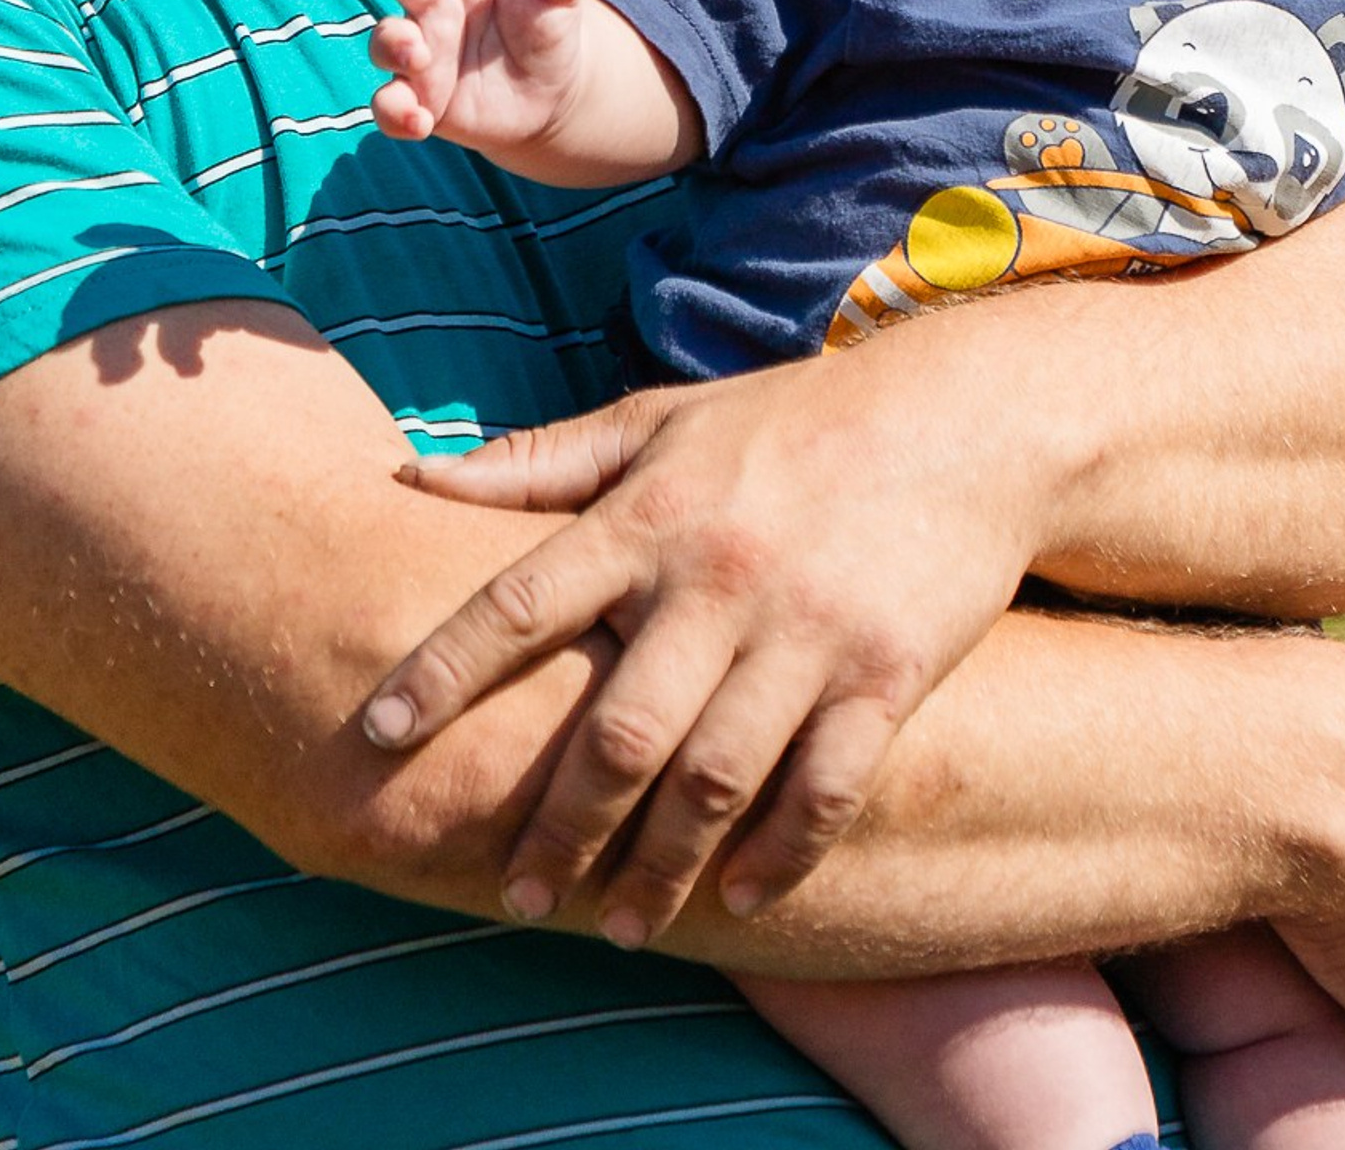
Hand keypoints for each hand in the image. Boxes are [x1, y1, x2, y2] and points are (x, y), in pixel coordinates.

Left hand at [359, 336, 1047, 943]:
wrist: (967, 420)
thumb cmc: (794, 422)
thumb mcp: (664, 421)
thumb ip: (542, 461)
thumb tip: (410, 474)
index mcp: (653, 515)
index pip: (523, 600)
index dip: (444, 670)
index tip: (377, 735)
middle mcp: (721, 577)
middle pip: (617, 730)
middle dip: (557, 826)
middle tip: (513, 895)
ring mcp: (807, 631)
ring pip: (712, 779)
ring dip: (658, 866)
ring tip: (619, 923)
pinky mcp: (886, 674)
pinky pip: (823, 790)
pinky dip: (778, 856)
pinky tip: (741, 898)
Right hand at [369, 0, 587, 162]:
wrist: (549, 95)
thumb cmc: (546, 30)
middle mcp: (435, 3)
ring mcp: (421, 52)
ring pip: (387, 40)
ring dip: (394, 43)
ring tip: (418, 52)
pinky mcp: (419, 100)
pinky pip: (391, 106)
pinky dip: (395, 112)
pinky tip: (416, 118)